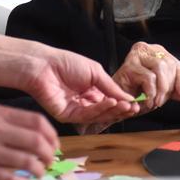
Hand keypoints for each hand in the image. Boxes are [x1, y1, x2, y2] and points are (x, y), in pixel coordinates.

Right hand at [0, 105, 57, 179]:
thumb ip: (7, 121)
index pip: (37, 122)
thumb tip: (35, 134)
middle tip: (50, 161)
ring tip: (39, 172)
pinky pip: (10, 178)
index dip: (52, 135)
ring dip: (39, 170)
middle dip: (50, 154)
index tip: (54, 144)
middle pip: (37, 141)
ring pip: (28, 161)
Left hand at [23, 46, 139, 123]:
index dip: (123, 103)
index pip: (110, 102)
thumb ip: (111, 87)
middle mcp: (84, 102)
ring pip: (98, 115)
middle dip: (120, 110)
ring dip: (113, 110)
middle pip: (106, 111)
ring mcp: (76, 110)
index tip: (135, 104)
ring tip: (124, 104)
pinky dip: (100, 109)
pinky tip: (110, 102)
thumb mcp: (95, 72)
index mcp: (91, 91)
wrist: (44, 64)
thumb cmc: (65, 63)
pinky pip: (86, 115)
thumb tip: (128, 98)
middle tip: (132, 108)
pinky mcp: (67, 116)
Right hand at [112, 42, 179, 112]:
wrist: (117, 101)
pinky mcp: (129, 65)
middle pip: (169, 64)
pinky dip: (151, 92)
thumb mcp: (161, 92)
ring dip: (160, 90)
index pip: (177, 64)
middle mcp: (147, 49)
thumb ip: (176, 92)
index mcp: (157, 52)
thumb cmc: (136, 92)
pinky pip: (148, 77)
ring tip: (155, 102)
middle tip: (161, 101)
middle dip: (169, 87)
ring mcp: (136, 55)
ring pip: (160, 68)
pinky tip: (147, 100)